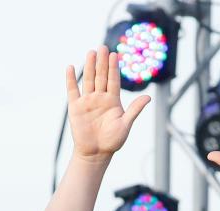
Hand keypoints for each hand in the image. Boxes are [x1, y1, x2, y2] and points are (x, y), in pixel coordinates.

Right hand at [67, 46, 150, 161]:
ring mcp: (87, 101)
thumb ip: (135, 110)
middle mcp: (100, 98)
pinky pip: (73, 90)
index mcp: (113, 101)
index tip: (114, 54)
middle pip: (101, 76)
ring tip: (91, 52)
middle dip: (102, 62)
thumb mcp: (126, 124)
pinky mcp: (76, 107)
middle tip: (102, 47)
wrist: (96, 154)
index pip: (113, 80)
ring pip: (88, 80)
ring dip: (89, 66)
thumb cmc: (113, 141)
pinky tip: (71, 67)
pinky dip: (71, 80)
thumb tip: (148, 97)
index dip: (114, 67)